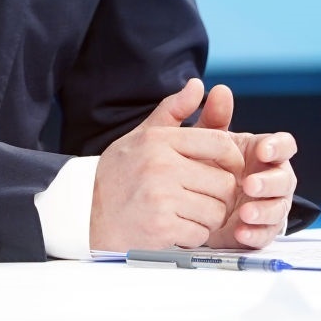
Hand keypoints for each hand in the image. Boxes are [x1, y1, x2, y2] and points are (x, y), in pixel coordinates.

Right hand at [90, 78, 244, 251]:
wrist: (87, 210)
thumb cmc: (120, 172)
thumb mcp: (144, 135)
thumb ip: (173, 109)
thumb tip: (197, 84)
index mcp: (160, 140)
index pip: (220, 143)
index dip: (233, 159)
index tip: (228, 170)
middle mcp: (162, 166)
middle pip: (224, 183)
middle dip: (221, 194)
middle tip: (205, 197)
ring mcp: (161, 197)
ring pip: (216, 212)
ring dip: (207, 217)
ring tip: (188, 211)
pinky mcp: (161, 227)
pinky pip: (200, 234)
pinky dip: (192, 235)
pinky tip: (176, 227)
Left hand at [197, 85, 297, 249]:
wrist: (187, 198)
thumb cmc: (203, 163)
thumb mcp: (204, 139)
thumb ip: (213, 116)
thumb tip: (220, 90)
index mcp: (263, 152)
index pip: (284, 145)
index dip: (278, 147)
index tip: (262, 150)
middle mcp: (271, 177)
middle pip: (285, 178)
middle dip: (270, 182)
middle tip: (249, 184)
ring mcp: (268, 205)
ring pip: (279, 208)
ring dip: (264, 210)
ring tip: (244, 212)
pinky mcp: (259, 229)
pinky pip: (265, 235)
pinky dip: (256, 234)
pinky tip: (241, 232)